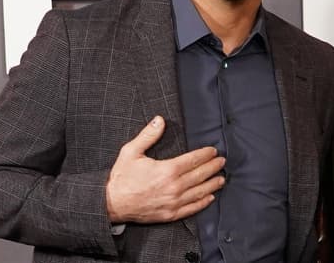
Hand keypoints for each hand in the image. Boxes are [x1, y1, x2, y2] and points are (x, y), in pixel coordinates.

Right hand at [105, 116, 225, 222]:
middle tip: (222, 162)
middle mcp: (174, 186)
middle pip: (200, 175)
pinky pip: (191, 208)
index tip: (213, 151)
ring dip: (212, 184)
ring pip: (199, 192)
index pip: (193, 160)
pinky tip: (210, 197)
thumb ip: (148, 135)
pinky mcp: (170, 214)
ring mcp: (173, 202)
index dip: (205, 155)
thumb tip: (160, 120)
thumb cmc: (121, 177)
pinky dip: (203, 203)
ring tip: (221, 178)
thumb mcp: (131, 151)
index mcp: (167, 170)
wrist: (111, 203)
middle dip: (213, 167)